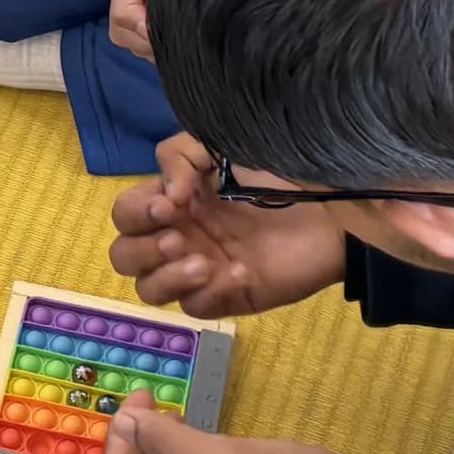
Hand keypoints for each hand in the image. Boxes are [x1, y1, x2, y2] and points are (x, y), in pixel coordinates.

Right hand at [108, 133, 349, 317]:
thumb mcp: (220, 146)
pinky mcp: (227, 297)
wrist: (330, 209)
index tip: (170, 205)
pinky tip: (242, 271)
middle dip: (142, 250)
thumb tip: (165, 195)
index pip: (124, 215)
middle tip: (179, 239)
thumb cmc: (275, 175)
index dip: (135, 213)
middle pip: (124, 257)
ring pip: (149, 290)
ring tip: (207, 262)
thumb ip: (179, 156)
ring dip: (167, 277)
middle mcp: (178, 237)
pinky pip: (195, 307)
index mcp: (172, 202)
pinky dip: (212, 291)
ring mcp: (200, 271)